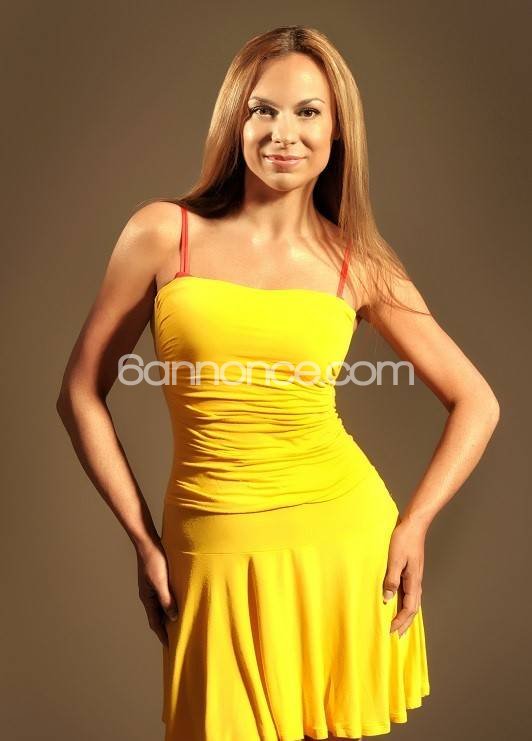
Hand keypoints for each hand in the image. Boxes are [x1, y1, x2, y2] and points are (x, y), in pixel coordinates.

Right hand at [136, 538, 178, 645]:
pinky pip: (164, 596)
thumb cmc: (154, 561)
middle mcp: (148, 595)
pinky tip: (178, 602)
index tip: (170, 646)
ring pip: (160, 606)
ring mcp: (152, 588)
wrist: (148, 543)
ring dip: (168, 615)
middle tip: (176, 638)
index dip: (162, 635)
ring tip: (179, 623)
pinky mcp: (157, 580)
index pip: (155, 622)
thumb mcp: (161, 582)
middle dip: (165, 628)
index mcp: (147, 598)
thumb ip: (166, 600)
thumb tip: (173, 618)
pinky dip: (170, 603)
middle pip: (157, 617)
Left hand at [382, 516, 425, 637]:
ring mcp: (414, 577)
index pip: (408, 608)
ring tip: (398, 625)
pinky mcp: (410, 571)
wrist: (413, 524)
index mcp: (414, 581)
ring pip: (411, 602)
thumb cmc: (403, 539)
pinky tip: (397, 603)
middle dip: (405, 623)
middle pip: (412, 609)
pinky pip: (408, 593)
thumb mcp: (395, 559)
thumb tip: (387, 599)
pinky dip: (403, 603)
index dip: (400, 621)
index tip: (390, 630)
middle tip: (396, 637)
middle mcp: (416, 582)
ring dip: (405, 615)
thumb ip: (391, 579)